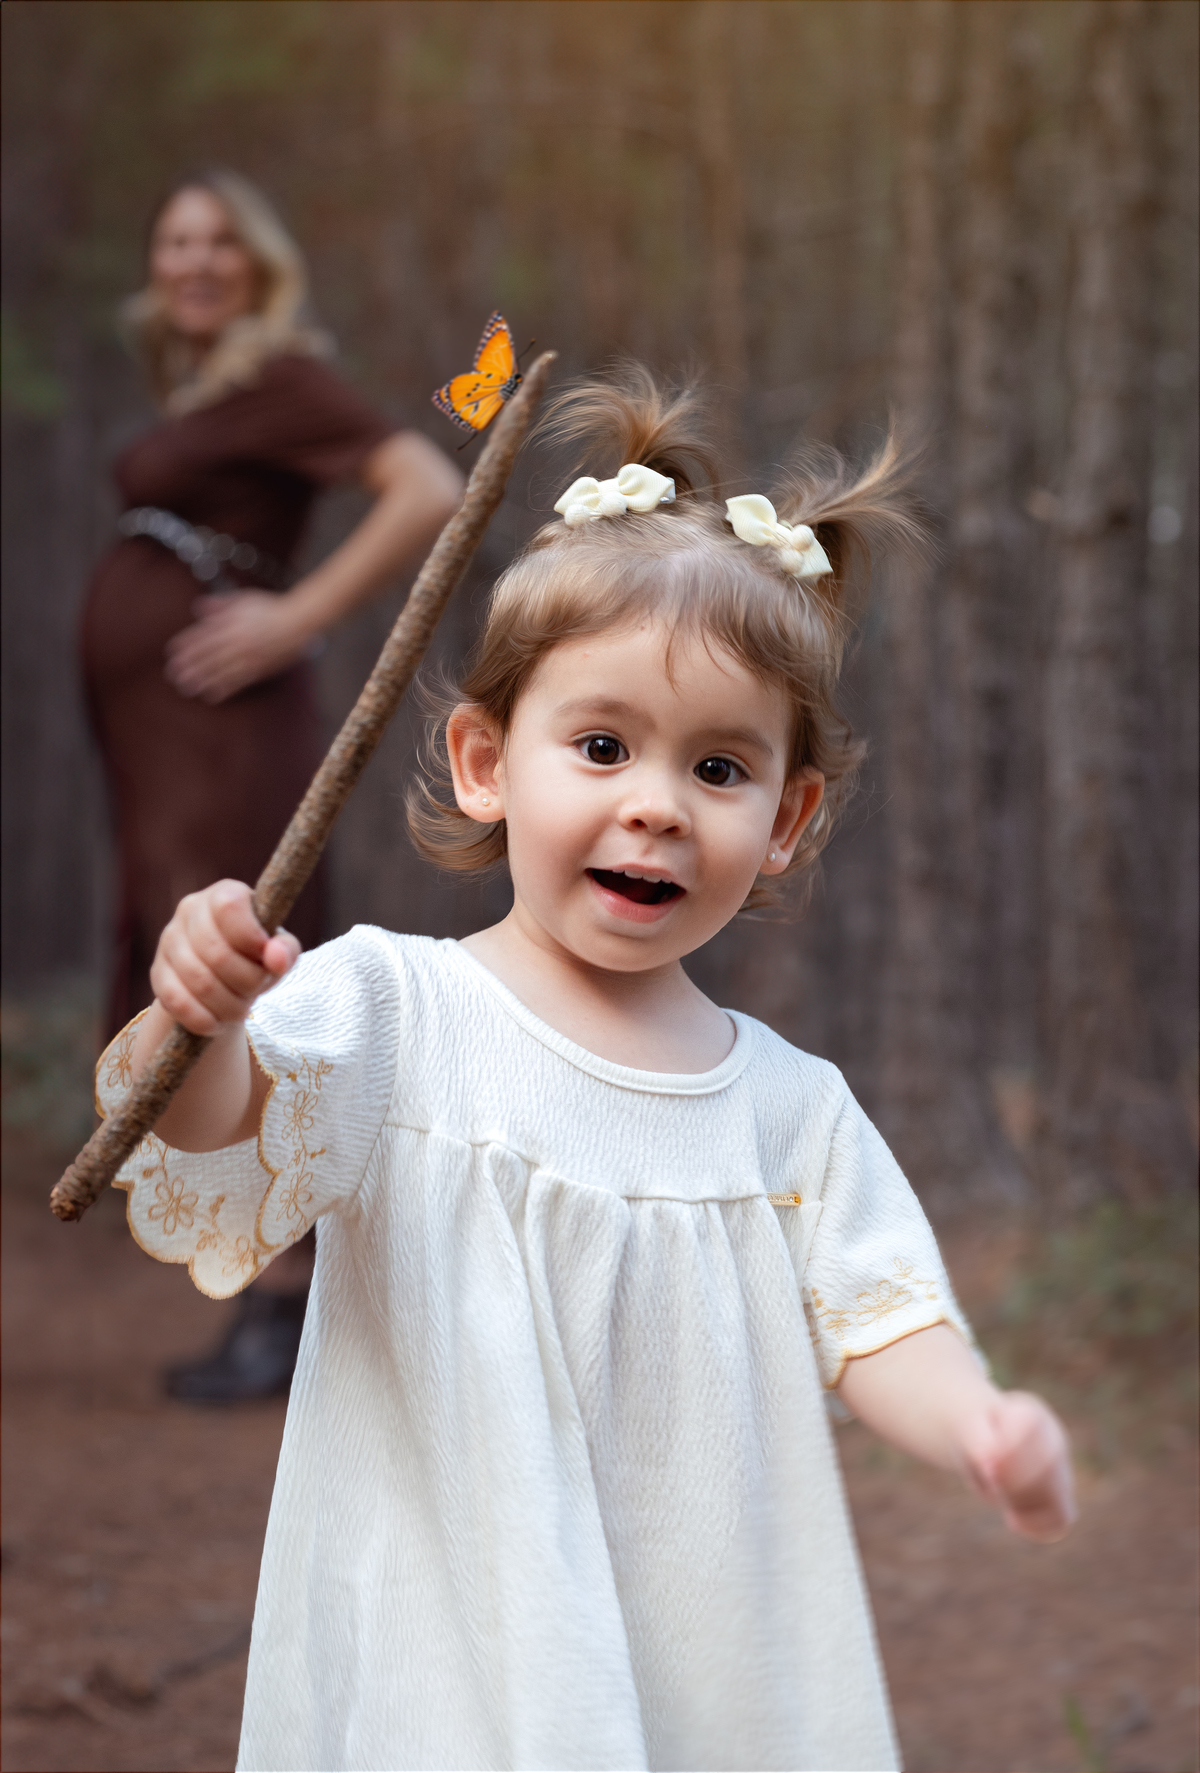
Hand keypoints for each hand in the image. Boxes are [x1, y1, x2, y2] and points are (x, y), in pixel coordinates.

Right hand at [151, 879, 299, 1035]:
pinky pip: (176, 1000)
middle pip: (217, 953)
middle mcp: (191, 910)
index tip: (266, 960)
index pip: (229, 907)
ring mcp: (169, 940)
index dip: (251, 938)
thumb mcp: (279, 951)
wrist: (224, 977)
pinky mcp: (158, 972)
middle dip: (246, 982)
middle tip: (256, 993)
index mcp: (224, 894)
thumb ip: (285, 951)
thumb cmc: (257, 956)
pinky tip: (217, 1023)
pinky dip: (202, 1019)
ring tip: (241, 1010)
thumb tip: (277, 958)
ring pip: (199, 981)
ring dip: (228, 1005)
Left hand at [164, 591, 311, 702]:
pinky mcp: (259, 669)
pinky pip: (238, 681)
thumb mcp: (243, 600)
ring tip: (186, 688)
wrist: (299, 622)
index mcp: (231, 622)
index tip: (171, 652)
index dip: (185, 644)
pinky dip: (224, 689)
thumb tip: (198, 608)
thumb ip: (220, 604)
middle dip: (188, 665)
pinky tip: (211, 695)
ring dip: (201, 680)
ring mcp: (247, 656)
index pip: (202, 634)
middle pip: (207, 655)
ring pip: (220, 670)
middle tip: (173, 675)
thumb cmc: (271, 608)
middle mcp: (236, 640)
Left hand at [959, 1390, 1075, 1542]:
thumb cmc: (976, 1432)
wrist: (985, 1434)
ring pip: (1058, 1496)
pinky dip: (1037, 1526)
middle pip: (1049, 1466)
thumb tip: (988, 1467)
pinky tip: (1012, 1519)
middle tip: (992, 1482)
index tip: (986, 1467)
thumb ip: (977, 1442)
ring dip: (1023, 1504)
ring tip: (1003, 1496)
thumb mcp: (968, 1431)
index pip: (1032, 1432)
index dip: (1009, 1454)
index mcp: (1031, 1412)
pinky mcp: (1060, 1494)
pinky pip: (1062, 1519)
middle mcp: (1055, 1438)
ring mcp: (1062, 1468)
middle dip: (1014, 1482)